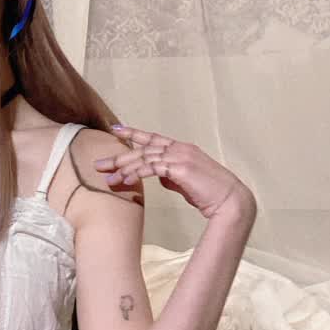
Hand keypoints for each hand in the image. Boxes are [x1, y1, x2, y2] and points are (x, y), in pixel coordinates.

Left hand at [97, 124, 254, 221]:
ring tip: (107, 179)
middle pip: (143, 148)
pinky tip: (124, 180)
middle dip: (119, 156)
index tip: (116, 129)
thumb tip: (158, 175)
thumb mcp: (186, 182)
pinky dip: (136, 174)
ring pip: (145, 158)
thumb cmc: (209, 194)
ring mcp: (180, 156)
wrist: (230, 201)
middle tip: (99, 164)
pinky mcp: (180, 168)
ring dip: (124, 169)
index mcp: (182, 149)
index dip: (134, 133)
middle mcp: (180, 148)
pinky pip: (152, 169)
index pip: (153, 138)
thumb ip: (171, 175)